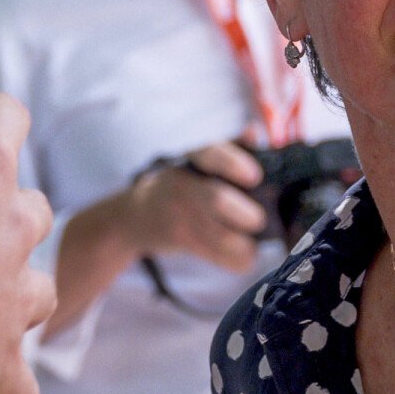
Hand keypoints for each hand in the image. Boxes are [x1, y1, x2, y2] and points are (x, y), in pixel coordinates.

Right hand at [125, 140, 265, 273]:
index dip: (231, 163)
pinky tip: (245, 258)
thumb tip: (253, 133)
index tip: (254, 176)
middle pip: (216, 199)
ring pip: (218, 235)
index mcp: (190, 157)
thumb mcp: (198, 158)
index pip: (208, 152)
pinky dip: (235, 260)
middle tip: (258, 220)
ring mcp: (177, 213)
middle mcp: (181, 183)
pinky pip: (214, 254)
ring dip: (243, 245)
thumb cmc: (182, 182)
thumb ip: (230, 145)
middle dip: (245, 213)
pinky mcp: (179, 239)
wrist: (136, 216)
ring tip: (255, 245)